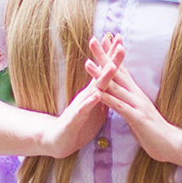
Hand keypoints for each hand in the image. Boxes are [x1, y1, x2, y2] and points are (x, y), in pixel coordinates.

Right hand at [37, 34, 123, 158]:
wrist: (59, 140)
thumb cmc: (80, 124)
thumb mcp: (97, 108)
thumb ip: (106, 97)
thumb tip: (117, 86)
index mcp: (94, 93)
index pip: (106, 72)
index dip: (114, 58)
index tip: (122, 42)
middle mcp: (87, 95)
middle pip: (101, 75)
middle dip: (111, 60)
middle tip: (120, 45)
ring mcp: (80, 105)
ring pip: (94, 89)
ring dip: (103, 77)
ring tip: (112, 66)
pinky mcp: (75, 118)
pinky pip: (83, 109)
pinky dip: (90, 102)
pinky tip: (96, 95)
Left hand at [93, 36, 181, 164]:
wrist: (172, 143)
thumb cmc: (154, 130)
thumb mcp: (139, 111)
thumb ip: (130, 101)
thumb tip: (122, 94)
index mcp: (135, 93)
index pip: (122, 69)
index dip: (112, 54)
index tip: (103, 40)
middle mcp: (136, 94)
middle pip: (117, 71)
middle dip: (104, 56)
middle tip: (93, 40)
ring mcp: (137, 104)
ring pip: (116, 86)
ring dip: (101, 74)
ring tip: (87, 63)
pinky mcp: (137, 117)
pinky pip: (120, 106)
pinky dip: (108, 98)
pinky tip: (97, 91)